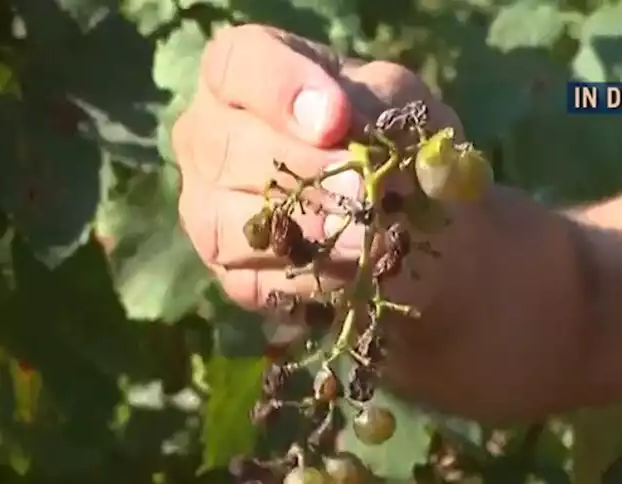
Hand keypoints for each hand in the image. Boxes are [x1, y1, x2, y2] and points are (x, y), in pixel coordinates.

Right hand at [171, 24, 461, 313]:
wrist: (415, 225)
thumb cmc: (396, 142)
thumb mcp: (401, 106)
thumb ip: (373, 104)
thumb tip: (336, 130)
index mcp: (245, 73)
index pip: (235, 64)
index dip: (280, 89)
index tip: (336, 121)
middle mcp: (208, 135)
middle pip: (226, 148)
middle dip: (303, 171)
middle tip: (364, 188)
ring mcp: (206, 206)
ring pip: (224, 222)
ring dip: (304, 231)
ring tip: (368, 238)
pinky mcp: (227, 271)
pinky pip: (250, 280)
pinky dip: (306, 277)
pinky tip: (351, 270)